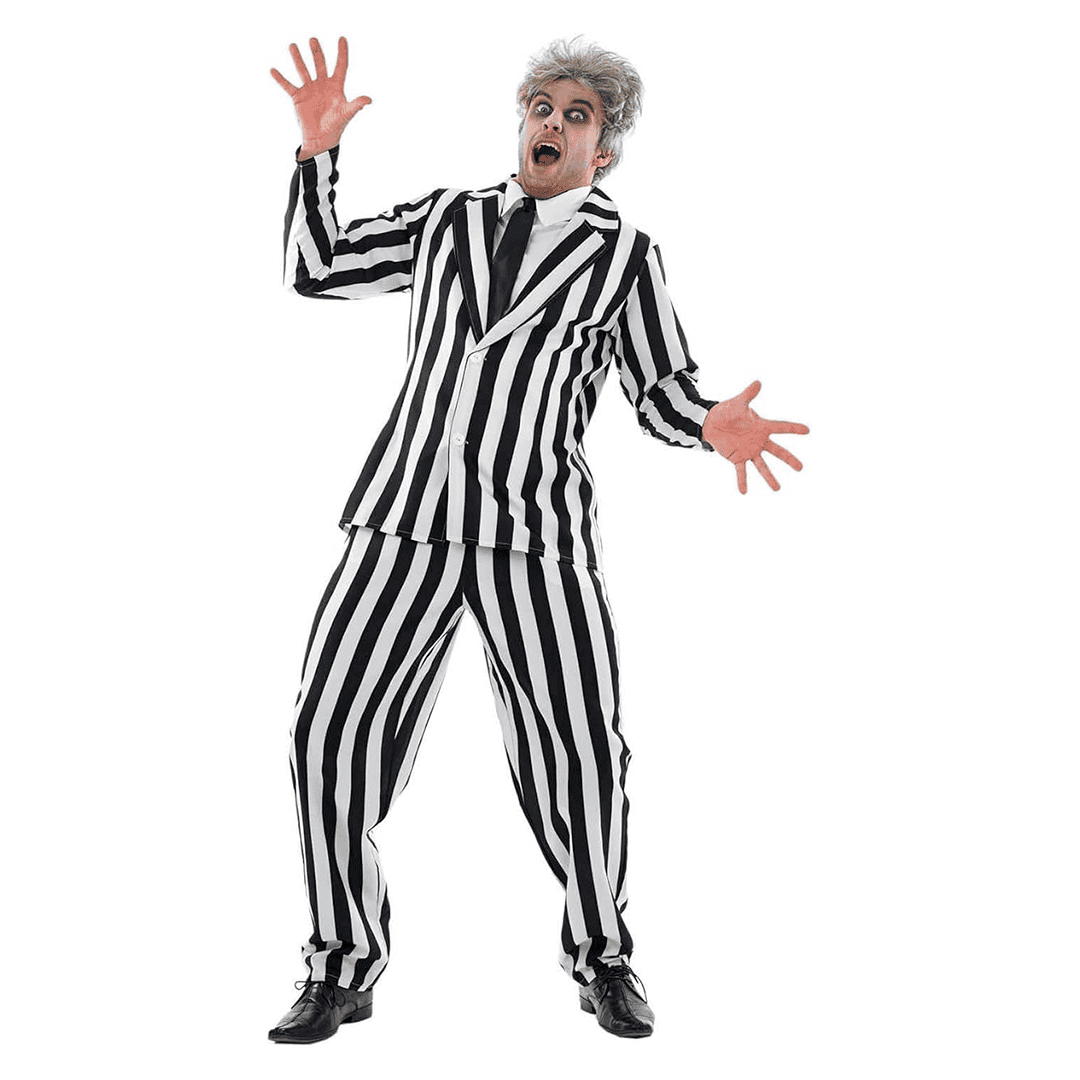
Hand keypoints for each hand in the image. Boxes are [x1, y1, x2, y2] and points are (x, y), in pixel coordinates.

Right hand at [270, 36, 371, 155]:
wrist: (321, 139)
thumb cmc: (336, 126)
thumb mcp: (346, 114)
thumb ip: (356, 105)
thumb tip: (369, 99)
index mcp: (336, 86)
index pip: (341, 66)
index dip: (342, 53)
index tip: (342, 38)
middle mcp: (322, 84)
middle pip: (320, 63)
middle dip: (317, 52)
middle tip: (313, 40)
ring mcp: (310, 89)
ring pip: (303, 69)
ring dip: (298, 58)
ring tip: (292, 46)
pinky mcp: (298, 97)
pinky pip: (288, 85)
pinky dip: (280, 79)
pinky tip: (273, 70)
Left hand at [701, 380, 808, 493]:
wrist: (712, 422)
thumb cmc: (727, 411)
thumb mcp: (737, 403)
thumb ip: (748, 395)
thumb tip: (758, 382)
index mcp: (761, 426)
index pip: (780, 427)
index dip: (793, 428)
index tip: (807, 430)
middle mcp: (759, 440)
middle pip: (777, 451)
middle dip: (789, 459)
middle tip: (801, 468)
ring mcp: (749, 450)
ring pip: (762, 466)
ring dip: (769, 477)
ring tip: (777, 489)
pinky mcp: (737, 458)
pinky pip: (741, 471)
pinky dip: (742, 481)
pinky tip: (744, 492)